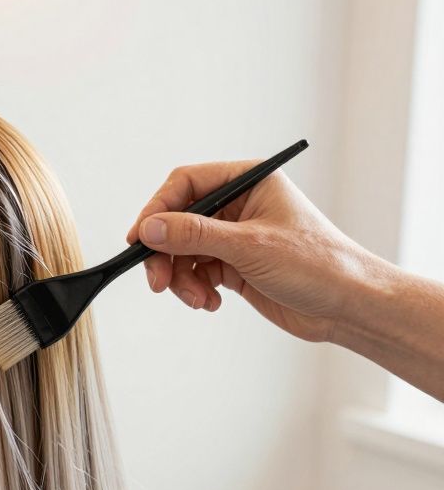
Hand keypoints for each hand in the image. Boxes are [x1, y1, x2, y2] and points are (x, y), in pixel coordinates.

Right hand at [126, 160, 378, 342]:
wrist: (349, 307)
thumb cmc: (319, 265)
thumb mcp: (250, 246)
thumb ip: (195, 234)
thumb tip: (151, 227)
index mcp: (249, 182)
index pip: (187, 184)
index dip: (158, 209)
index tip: (140, 238)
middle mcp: (239, 205)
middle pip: (178, 221)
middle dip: (166, 253)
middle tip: (157, 280)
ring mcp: (234, 237)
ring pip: (182, 251)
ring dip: (180, 277)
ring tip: (196, 298)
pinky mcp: (234, 265)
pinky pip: (195, 272)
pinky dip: (194, 289)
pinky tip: (210, 302)